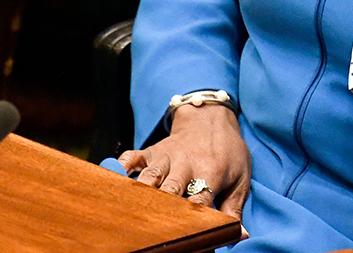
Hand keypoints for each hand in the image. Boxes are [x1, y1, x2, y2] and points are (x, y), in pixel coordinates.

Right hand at [118, 104, 251, 224]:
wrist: (211, 117)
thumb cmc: (228, 152)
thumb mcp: (241, 178)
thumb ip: (235, 209)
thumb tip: (239, 236)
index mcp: (211, 172)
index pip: (199, 200)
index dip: (193, 219)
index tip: (187, 235)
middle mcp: (186, 164)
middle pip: (171, 189)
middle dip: (162, 208)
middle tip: (153, 226)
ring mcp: (167, 156)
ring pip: (149, 177)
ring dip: (140, 193)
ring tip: (129, 211)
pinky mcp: (151, 150)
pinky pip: (132, 158)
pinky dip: (120, 168)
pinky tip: (111, 180)